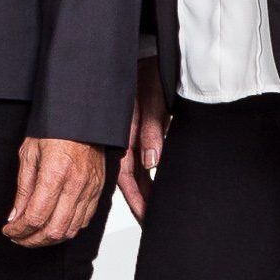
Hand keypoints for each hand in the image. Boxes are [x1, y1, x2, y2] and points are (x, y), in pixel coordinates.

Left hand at [3, 136, 106, 246]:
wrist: (82, 119)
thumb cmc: (53, 130)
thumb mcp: (28, 154)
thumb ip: (23, 188)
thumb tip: (15, 216)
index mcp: (55, 174)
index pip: (36, 216)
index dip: (19, 229)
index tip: (8, 230)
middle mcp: (76, 185)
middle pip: (54, 230)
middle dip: (32, 240)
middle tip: (18, 237)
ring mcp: (90, 190)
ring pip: (71, 230)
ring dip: (49, 239)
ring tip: (32, 235)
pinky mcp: (98, 191)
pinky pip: (84, 221)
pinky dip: (67, 229)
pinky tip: (53, 226)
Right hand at [119, 56, 170, 222]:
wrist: (148, 52)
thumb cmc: (147, 71)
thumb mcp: (150, 99)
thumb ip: (151, 129)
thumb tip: (151, 161)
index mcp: (126, 133)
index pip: (130, 177)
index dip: (139, 201)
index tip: (148, 221)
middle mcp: (127, 139)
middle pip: (132, 180)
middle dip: (141, 204)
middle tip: (152, 227)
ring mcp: (132, 136)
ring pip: (136, 172)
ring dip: (144, 193)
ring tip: (153, 214)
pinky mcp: (139, 130)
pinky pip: (140, 160)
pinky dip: (146, 178)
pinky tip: (152, 187)